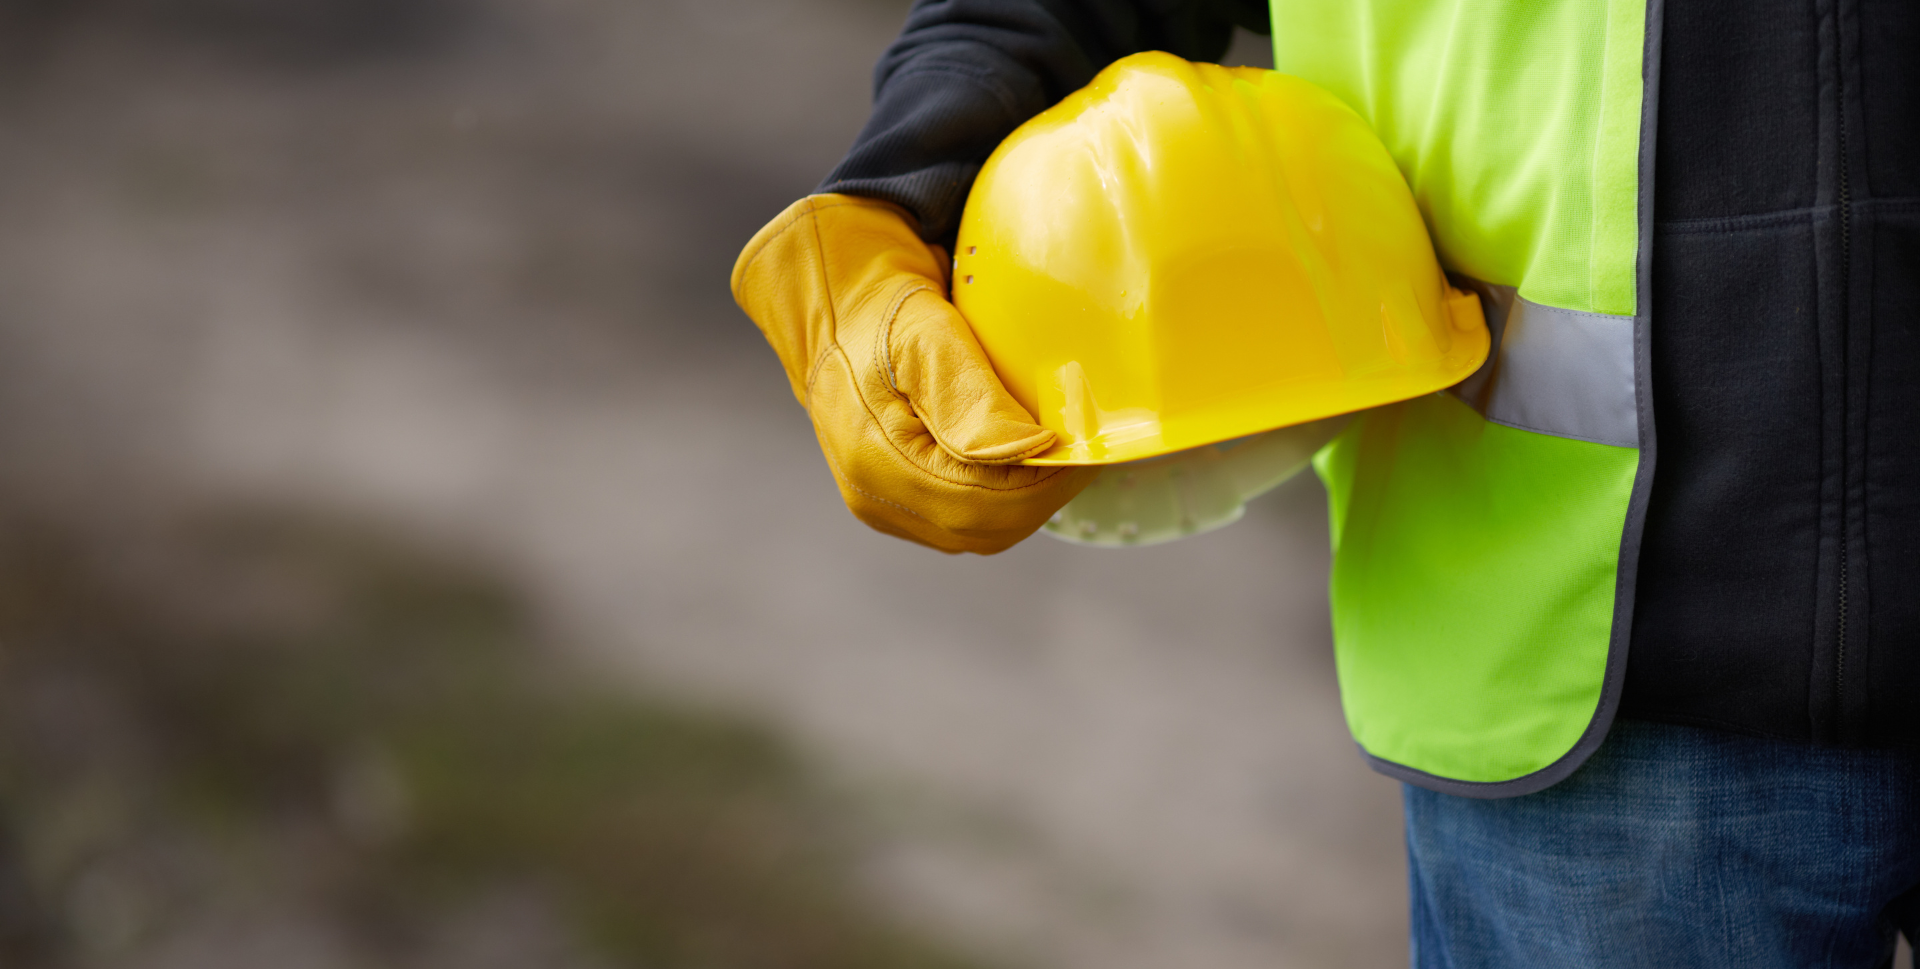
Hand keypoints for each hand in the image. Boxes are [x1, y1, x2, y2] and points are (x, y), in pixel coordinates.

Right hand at [731, 194, 1092, 553]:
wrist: (836, 310)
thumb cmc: (883, 308)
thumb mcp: (928, 334)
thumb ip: (974, 398)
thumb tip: (1032, 450)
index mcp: (876, 459)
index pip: (981, 503)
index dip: (1042, 484)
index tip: (1083, 448)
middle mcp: (874, 494)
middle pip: (982, 528)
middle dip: (1041, 496)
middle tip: (1082, 453)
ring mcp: (881, 504)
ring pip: (977, 532)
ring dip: (1025, 501)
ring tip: (1057, 457)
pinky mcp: (895, 501)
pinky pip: (962, 520)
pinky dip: (1002, 500)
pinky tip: (1023, 463)